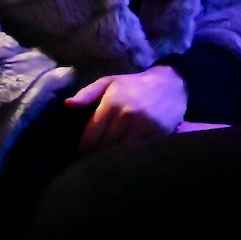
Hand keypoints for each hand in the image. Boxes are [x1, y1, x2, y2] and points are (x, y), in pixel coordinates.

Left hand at [68, 65, 187, 150]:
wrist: (173, 85)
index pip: (90, 137)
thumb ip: (87, 93)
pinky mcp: (158, 133)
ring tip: (109, 157)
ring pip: (120, 152)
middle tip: (96, 155)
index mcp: (112, 102)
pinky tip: (127, 154)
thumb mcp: (110, 82)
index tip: (85, 150)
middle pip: (103, 147)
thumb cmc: (135, 85)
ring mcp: (144, 125)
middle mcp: (128, 114)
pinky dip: (130, 155)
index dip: (84, 148)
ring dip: (112, 157)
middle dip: (97, 154)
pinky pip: (137, 151)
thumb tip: (67, 105)